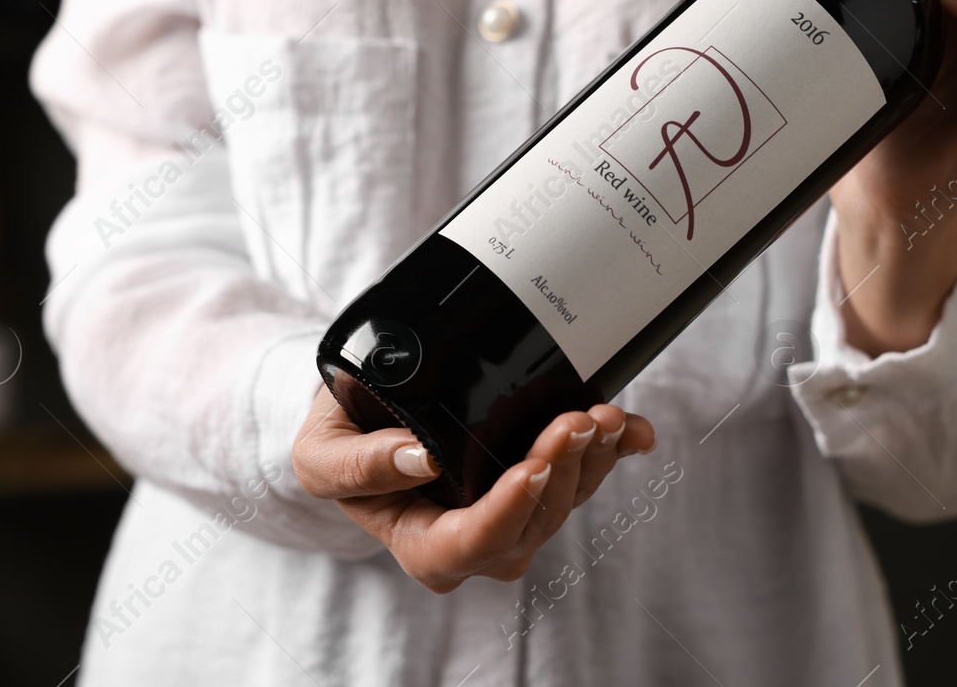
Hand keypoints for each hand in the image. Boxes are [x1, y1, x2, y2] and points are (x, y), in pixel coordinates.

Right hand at [292, 383, 655, 592]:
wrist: (364, 419)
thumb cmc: (339, 442)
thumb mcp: (321, 453)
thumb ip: (359, 465)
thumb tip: (423, 458)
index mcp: (425, 546)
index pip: (473, 542)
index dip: (508, 510)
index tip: (530, 466)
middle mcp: (478, 541)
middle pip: (533, 518)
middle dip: (560, 467)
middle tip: (577, 418)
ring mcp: (515, 513)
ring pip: (566, 497)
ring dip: (593, 456)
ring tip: (601, 411)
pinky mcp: (540, 482)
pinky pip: (585, 474)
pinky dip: (615, 450)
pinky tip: (635, 431)